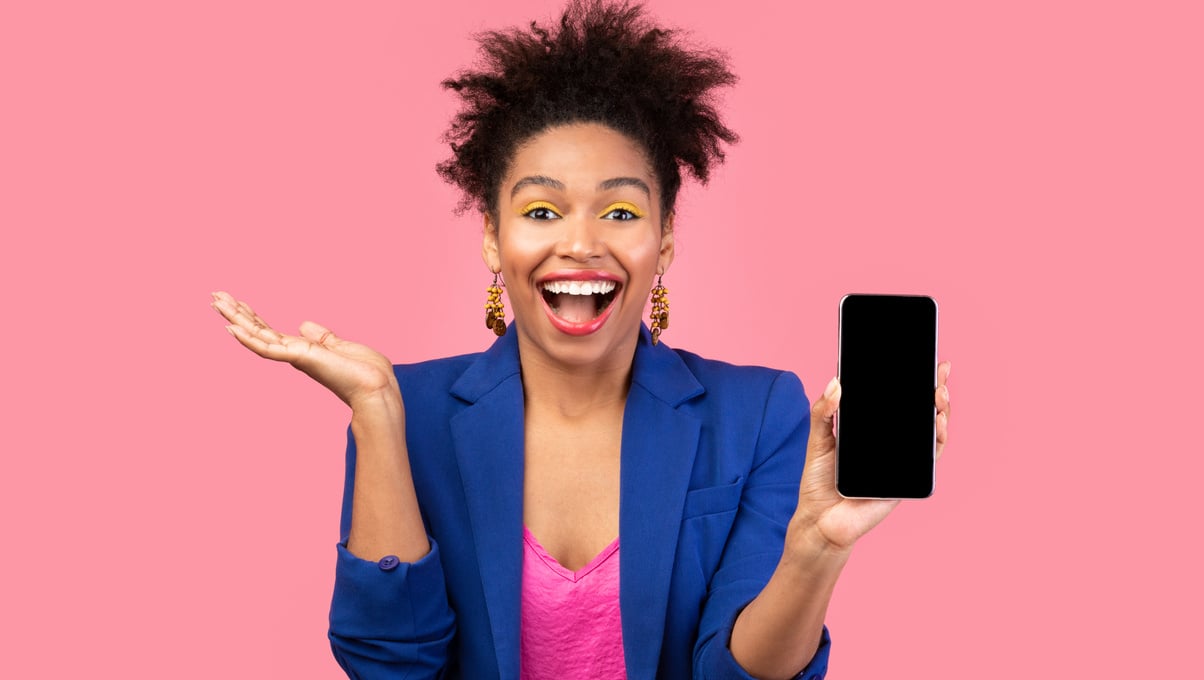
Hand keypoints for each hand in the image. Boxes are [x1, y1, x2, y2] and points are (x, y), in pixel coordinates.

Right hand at [211, 291, 399, 410]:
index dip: (252, 316)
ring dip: (236, 319)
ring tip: (216, 302)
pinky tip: (232, 328)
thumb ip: (321, 337)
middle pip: (257, 331)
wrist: (376, 388)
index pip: (269, 331)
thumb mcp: (340, 346)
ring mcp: (294, 357)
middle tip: (214, 296)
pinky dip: (249, 339)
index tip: (236, 301)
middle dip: (236, 314)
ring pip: (257, 336)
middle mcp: (293, 354)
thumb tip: (304, 325)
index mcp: (302, 350)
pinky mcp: (300, 359)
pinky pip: (269, 349)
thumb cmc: (364, 371)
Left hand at [789, 361, 951, 553]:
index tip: (924, 359)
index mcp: (872, 429)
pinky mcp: (907, 478)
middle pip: (919, 411)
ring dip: (941, 410)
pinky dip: (936, 439)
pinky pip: (929, 456)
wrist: (821, 518)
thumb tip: (835, 382)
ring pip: (930, 431)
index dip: (912, 380)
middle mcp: (891, 442)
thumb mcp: (818, 438)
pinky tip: (936, 422)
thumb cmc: (820, 480)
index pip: (896, 400)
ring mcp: (901, 459)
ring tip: (939, 393)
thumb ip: (823, 411)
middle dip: (935, 389)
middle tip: (939, 370)